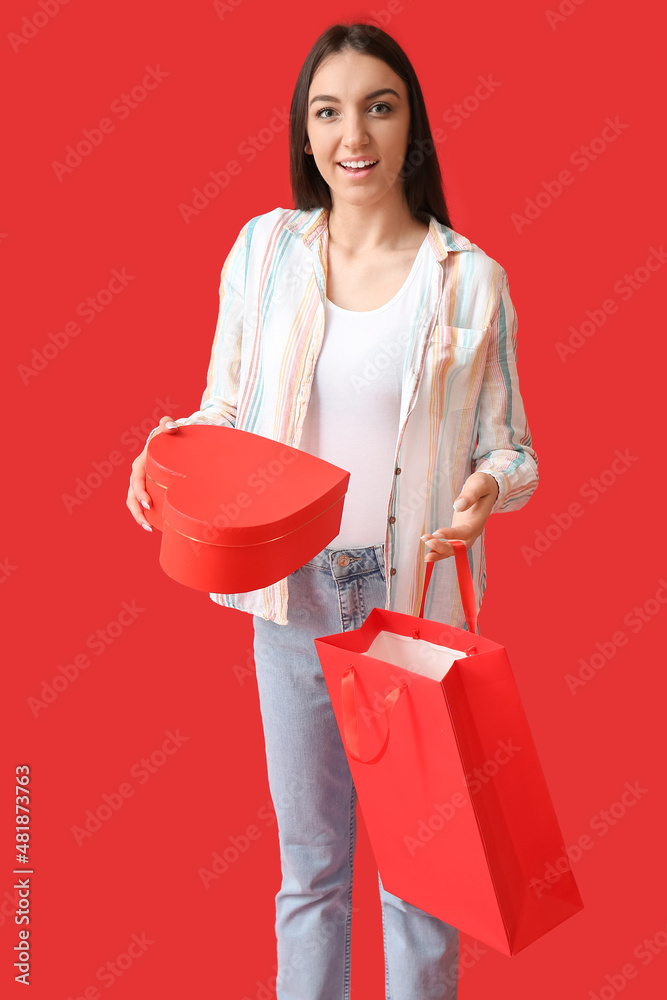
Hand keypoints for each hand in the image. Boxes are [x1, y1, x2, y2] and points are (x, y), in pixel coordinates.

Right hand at [126, 415, 179, 531]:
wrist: (169, 443)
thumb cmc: (168, 437)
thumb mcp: (168, 430)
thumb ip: (168, 425)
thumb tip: (170, 426)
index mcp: (140, 464)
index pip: (136, 481)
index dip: (139, 493)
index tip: (148, 504)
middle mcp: (137, 476)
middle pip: (131, 497)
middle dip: (137, 512)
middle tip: (148, 525)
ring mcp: (141, 485)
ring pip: (134, 504)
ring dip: (139, 518)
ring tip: (149, 529)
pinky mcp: (148, 491)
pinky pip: (143, 505)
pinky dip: (146, 516)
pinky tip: (155, 527)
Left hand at [421, 471, 498, 561]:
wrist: (487, 489)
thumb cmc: (482, 485)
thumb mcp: (479, 484)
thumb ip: (470, 495)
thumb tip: (458, 506)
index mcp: (479, 520)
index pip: (466, 532)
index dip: (452, 534)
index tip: (436, 532)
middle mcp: (474, 531)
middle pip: (460, 547)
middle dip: (443, 548)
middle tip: (427, 542)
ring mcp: (467, 533)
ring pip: (454, 549)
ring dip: (438, 550)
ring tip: (424, 543)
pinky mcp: (459, 532)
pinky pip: (450, 545)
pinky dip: (439, 548)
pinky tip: (427, 546)